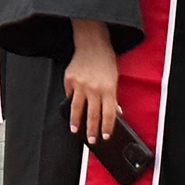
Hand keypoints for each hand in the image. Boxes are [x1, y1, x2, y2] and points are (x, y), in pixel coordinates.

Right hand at [64, 20, 118, 143]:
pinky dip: (71, 102)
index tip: (105, 136)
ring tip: (74, 130)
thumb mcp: (114, 79)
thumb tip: (115, 113)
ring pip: (77, 108)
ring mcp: (80, 84)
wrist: (92, 43)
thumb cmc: (106, 61)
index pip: (108, 114)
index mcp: (108, 89)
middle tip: (92, 140)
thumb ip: (113, 97)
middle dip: (91, 130)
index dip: (107, 127)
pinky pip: (70, 95)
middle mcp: (94, 88)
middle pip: (92, 115)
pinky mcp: (69, 79)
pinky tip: (71, 108)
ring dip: (76, 121)